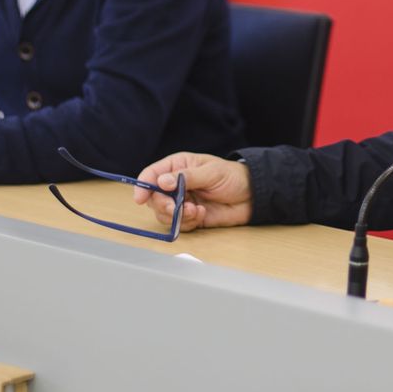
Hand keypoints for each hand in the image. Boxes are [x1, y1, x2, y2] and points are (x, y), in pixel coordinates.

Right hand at [135, 152, 252, 230]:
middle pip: (154, 198)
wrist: (252, 196)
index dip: (143, 186)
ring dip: (177, 216)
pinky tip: (202, 214)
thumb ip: (186, 177)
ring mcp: (182, 201)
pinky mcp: (190, 217)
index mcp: (177, 166)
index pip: (151, 174)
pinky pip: (179, 224)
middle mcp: (175, 184)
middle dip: (163, 206)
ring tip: (196, 210)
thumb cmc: (233, 176)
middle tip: (177, 209)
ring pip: (164, 214)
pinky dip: (188, 222)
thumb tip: (162, 181)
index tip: (140, 199)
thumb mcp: (211, 172)